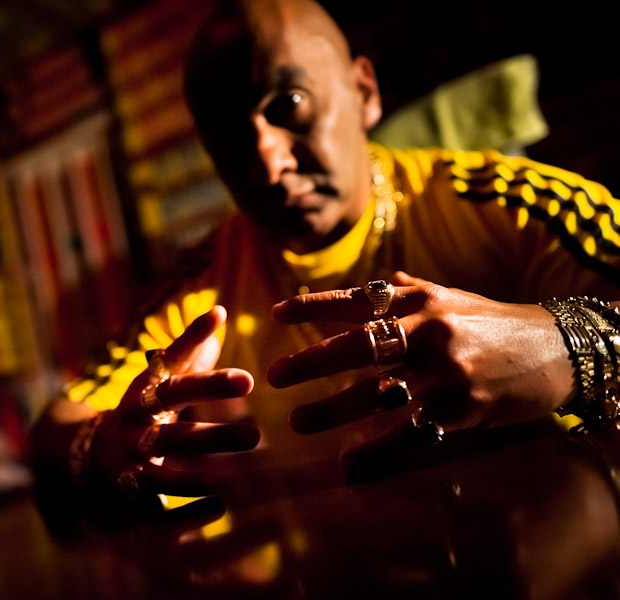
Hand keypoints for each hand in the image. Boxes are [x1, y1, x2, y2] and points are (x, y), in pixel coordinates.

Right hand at [85, 306, 257, 501]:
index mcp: (144, 386)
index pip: (168, 356)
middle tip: (251, 390)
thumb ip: (188, 352)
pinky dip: (188, 493)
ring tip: (252, 438)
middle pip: (171, 398)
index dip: (190, 336)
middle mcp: (135, 414)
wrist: (92, 457)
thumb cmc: (142, 412)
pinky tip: (219, 497)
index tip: (218, 316)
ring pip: (169, 445)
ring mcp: (131, 450)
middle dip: (208, 389)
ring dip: (208, 444)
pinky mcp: (132, 485)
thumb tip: (218, 312)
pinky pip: (160, 492)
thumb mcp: (159, 382)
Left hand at [267, 272, 574, 456]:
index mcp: (420, 301)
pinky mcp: (460, 409)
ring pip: (376, 393)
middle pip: (358, 346)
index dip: (313, 306)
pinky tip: (348, 462)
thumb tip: (380, 280)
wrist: (557, 349)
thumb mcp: (452, 297)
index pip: (357, 301)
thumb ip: (411, 291)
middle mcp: (428, 331)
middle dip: (311, 362)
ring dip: (332, 411)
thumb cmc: (493, 323)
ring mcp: (444, 372)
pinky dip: (376, 451)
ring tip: (299, 422)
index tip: (276, 314)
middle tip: (275, 375)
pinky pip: (409, 432)